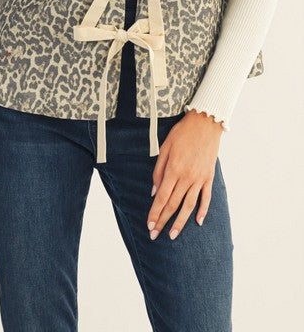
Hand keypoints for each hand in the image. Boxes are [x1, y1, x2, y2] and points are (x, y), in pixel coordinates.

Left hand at [146, 110, 222, 240]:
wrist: (205, 123)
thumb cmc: (182, 133)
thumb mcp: (165, 147)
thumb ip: (158, 170)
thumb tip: (154, 192)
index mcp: (174, 170)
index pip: (162, 197)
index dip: (155, 213)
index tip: (149, 225)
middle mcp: (187, 177)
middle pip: (173, 204)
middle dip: (163, 221)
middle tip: (155, 235)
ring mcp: (200, 179)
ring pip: (189, 206)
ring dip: (180, 222)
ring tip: (173, 235)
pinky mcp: (209, 177)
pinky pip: (206, 198)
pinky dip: (202, 211)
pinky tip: (197, 222)